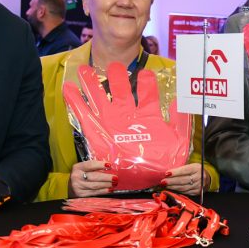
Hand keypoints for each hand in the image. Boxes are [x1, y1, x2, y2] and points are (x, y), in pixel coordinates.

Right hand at [64, 63, 192, 191]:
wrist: (142, 182)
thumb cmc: (162, 164)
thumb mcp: (178, 142)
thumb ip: (179, 120)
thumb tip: (177, 101)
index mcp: (147, 117)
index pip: (147, 95)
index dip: (147, 83)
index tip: (146, 73)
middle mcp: (128, 117)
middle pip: (121, 92)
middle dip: (118, 78)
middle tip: (115, 65)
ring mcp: (111, 123)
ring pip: (100, 98)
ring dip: (92, 84)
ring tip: (85, 69)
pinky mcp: (97, 133)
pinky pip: (84, 114)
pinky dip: (75, 100)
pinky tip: (69, 87)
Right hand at [68, 159, 115, 197]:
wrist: (69, 186)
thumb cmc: (80, 175)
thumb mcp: (83, 169)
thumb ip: (94, 167)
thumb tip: (109, 167)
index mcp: (77, 167)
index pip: (90, 165)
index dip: (100, 165)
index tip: (110, 165)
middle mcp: (76, 176)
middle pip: (94, 176)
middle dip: (106, 177)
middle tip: (115, 177)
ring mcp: (78, 186)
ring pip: (95, 186)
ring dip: (106, 185)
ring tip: (114, 183)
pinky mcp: (80, 195)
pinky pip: (94, 193)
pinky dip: (103, 191)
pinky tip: (109, 190)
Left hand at [162, 162, 209, 196]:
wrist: (208, 178)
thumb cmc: (196, 170)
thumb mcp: (192, 166)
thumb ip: (182, 168)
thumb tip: (168, 172)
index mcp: (197, 168)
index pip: (185, 170)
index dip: (175, 172)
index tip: (166, 173)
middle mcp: (199, 177)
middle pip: (183, 180)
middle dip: (171, 181)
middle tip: (162, 181)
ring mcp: (198, 186)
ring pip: (183, 188)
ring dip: (172, 187)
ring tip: (165, 185)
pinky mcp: (196, 192)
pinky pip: (185, 192)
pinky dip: (177, 191)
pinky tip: (171, 189)